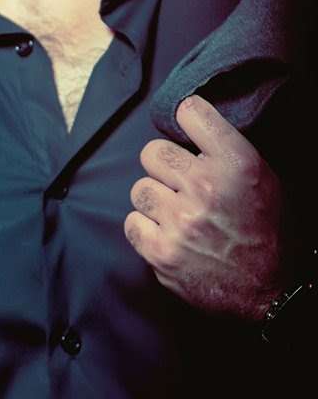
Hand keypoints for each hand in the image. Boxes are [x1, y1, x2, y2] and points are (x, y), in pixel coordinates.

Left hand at [124, 95, 287, 319]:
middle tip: (179, 181)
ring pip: (140, 188)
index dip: (185, 116)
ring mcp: (180, 222)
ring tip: (176, 212)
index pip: (190, 111)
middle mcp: (205, 188)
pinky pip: (132, 222)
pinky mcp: (162, 252)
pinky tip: (166, 232)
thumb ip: (223, 148)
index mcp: (235, 164)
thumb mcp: (260, 176)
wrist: (269, 290)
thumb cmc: (265, 228)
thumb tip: (185, 123)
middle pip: (152, 152)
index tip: (185, 124)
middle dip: (164, 166)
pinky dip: (146, 228)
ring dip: (156, 199)